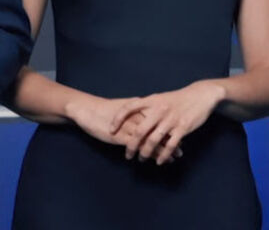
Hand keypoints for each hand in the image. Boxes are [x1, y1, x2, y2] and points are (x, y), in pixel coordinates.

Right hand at [68, 96, 182, 162]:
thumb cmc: (103, 109)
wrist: (87, 109)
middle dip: (171, 140)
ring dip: (163, 149)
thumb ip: (135, 110)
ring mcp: (130, 127)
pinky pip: (139, 147)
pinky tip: (155, 160)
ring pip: (152, 139)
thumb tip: (147, 114)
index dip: (170, 128)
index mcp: (138, 107)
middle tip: (181, 150)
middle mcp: (137, 116)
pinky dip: (149, 154)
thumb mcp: (123, 108)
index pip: (159, 118)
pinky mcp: (121, 136)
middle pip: (159, 129)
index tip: (180, 136)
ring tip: (174, 158)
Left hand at [110, 80, 224, 164]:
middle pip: (140, 130)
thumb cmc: (178, 98)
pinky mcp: (182, 128)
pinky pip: (170, 145)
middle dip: (132, 145)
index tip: (111, 130)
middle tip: (128, 155)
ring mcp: (171, 119)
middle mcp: (159, 110)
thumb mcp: (160, 98)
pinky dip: (163, 155)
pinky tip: (159, 161)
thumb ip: (147, 107)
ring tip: (142, 159)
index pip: (129, 108)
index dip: (117, 118)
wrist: (200, 95)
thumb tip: (132, 117)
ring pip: (153, 140)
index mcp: (152, 100)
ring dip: (146, 152)